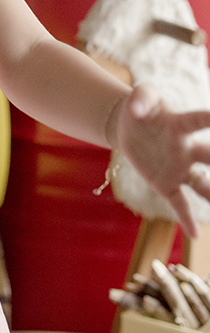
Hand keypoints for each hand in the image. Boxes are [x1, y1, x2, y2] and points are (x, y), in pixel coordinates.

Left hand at [114, 82, 209, 236]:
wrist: (130, 127)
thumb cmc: (141, 107)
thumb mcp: (140, 96)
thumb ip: (141, 98)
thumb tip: (135, 110)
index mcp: (180, 125)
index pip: (198, 121)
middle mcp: (186, 149)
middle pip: (209, 157)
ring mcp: (179, 168)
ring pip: (203, 185)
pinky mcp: (166, 184)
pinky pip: (180, 203)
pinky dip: (186, 219)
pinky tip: (196, 236)